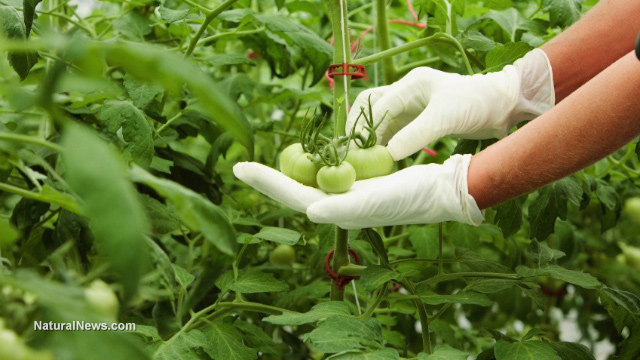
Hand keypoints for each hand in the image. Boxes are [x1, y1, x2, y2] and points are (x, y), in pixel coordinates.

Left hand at [233, 154, 482, 228]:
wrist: (440, 192)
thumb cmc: (411, 197)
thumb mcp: (377, 201)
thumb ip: (343, 208)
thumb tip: (309, 210)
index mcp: (337, 211)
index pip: (293, 196)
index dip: (267, 183)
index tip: (240, 169)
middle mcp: (337, 205)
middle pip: (293, 191)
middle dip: (267, 179)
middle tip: (240, 166)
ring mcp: (347, 195)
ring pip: (307, 183)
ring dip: (284, 173)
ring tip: (261, 165)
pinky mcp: (358, 185)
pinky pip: (327, 174)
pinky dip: (310, 165)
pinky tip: (303, 158)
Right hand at [348, 49, 554, 159]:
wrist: (501, 107)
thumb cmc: (476, 104)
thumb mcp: (445, 118)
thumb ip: (415, 134)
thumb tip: (387, 154)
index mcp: (412, 84)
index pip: (376, 105)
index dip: (364, 127)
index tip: (358, 150)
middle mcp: (407, 92)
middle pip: (370, 107)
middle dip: (358, 128)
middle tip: (351, 152)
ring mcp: (412, 106)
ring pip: (380, 121)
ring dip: (371, 139)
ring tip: (364, 161)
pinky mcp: (418, 120)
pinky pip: (393, 132)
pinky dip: (385, 144)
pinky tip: (382, 160)